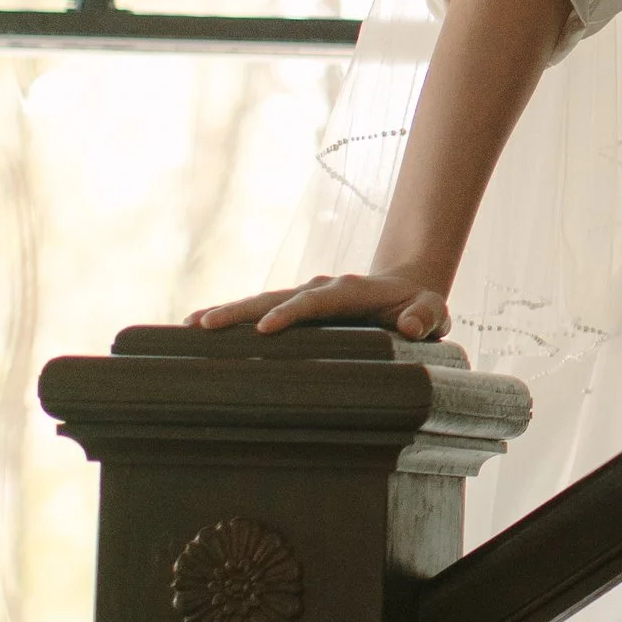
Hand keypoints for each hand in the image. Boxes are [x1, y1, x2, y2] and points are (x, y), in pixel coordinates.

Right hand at [189, 272, 452, 342]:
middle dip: (239, 310)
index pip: (314, 301)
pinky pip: (260, 312)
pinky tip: (199, 334)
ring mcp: (304, 298)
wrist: (408, 288)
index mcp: (348, 291)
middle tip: (202, 325)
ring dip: (227, 313)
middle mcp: (320, 290)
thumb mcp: (432, 310)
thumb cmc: (421, 306)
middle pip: (274, 297)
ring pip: (260, 302)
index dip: (289, 314)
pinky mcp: (295, 309)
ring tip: (188, 328)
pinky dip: (233, 319)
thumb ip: (426, 316)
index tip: (263, 330)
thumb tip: (412, 328)